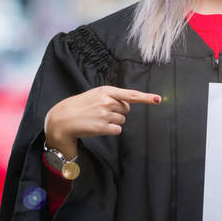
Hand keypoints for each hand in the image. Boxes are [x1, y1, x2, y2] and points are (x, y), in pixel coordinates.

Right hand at [45, 86, 161, 158]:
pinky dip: (111, 130)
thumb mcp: (96, 94)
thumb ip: (113, 97)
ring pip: (122, 120)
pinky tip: (99, 127)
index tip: (158, 99)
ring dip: (113, 121)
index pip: (130, 94)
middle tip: (101, 112)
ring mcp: (105, 114)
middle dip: (118, 111)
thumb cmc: (81, 105)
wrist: (63, 118)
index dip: (146, 98)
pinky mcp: (102, 127)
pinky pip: (117, 130)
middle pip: (126, 110)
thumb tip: (129, 105)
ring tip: (97, 119)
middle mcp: (107, 101)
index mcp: (106, 90)